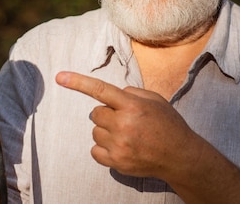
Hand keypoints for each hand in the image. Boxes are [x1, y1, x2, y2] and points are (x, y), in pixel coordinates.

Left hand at [55, 71, 199, 179]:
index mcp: (133, 106)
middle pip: (96, 113)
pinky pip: (95, 151)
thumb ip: (131, 93)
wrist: (180, 156)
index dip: (78, 83)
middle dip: (106, 114)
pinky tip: (120, 147)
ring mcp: (119, 145)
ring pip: (95, 132)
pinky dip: (103, 148)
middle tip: (125, 119)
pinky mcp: (116, 162)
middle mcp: (124, 124)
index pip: (100, 90)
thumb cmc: (168, 124)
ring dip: (106, 131)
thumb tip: (112, 94)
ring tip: (127, 135)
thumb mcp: (155, 100)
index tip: (60, 77)